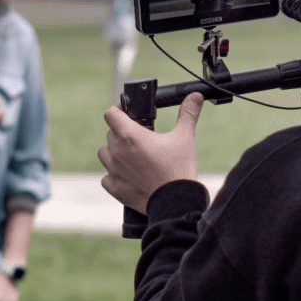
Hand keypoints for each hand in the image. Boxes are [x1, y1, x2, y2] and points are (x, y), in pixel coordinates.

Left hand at [98, 92, 203, 213]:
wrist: (175, 203)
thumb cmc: (178, 169)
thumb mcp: (184, 138)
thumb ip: (188, 114)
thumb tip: (195, 96)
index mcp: (130, 136)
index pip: (110, 113)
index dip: (118, 111)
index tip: (128, 114)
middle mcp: (117, 151)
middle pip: (111, 133)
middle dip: (122, 133)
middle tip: (141, 139)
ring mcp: (113, 170)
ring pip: (105, 154)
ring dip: (116, 153)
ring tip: (134, 158)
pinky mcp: (113, 187)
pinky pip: (107, 176)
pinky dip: (115, 175)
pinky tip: (130, 176)